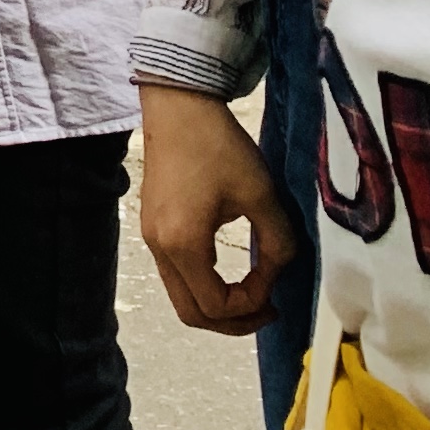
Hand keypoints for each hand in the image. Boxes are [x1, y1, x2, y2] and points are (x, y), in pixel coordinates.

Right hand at [139, 82, 300, 335]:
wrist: (178, 107)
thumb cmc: (218, 147)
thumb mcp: (261, 195)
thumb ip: (278, 243)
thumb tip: (278, 272)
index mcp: (183, 243)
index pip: (217, 305)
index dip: (252, 306)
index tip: (276, 285)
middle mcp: (160, 248)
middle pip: (192, 314)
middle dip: (234, 321)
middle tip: (268, 310)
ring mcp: (151, 239)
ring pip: (182, 298)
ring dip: (218, 306)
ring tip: (253, 295)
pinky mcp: (153, 227)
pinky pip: (177, 276)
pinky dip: (204, 286)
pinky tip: (230, 272)